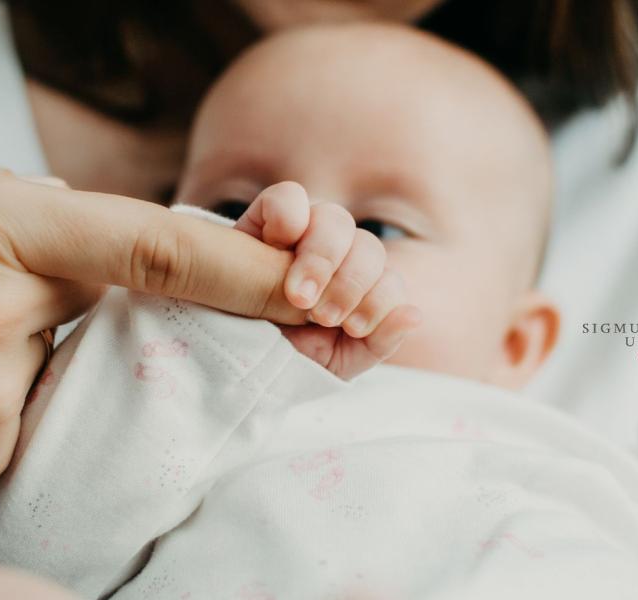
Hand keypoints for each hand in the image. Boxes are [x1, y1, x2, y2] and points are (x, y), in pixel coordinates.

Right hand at [233, 182, 421, 378]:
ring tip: (297, 295)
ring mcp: (300, 233)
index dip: (379, 300)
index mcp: (356, 289)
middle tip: (321, 315)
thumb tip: (415, 315)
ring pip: (336, 219)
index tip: (352, 327)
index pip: (389, 280)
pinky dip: (291, 216)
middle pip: (369, 247)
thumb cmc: (277, 358)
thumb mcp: (331, 364)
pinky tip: (276, 246)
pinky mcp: (264, 218)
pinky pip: (289, 196)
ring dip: (323, 258)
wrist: (221, 353)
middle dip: (351, 284)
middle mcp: (335, 256)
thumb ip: (377, 343)